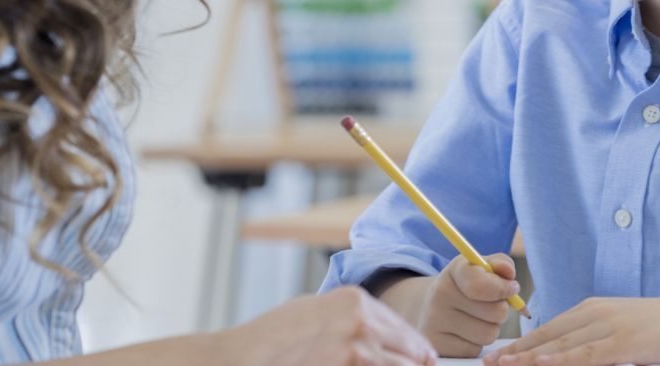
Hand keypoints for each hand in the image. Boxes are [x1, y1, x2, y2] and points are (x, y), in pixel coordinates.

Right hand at [234, 286, 437, 365]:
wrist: (238, 360)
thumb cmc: (271, 342)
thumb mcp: (315, 314)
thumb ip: (352, 321)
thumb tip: (385, 338)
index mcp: (355, 301)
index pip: (406, 332)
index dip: (415, 355)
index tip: (422, 365)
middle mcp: (362, 318)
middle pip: (414, 355)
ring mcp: (358, 346)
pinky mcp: (353, 363)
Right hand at [411, 254, 520, 357]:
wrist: (431, 307)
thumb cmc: (466, 286)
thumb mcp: (481, 268)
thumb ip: (501, 264)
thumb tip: (509, 274)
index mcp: (455, 270)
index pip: (480, 285)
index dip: (503, 288)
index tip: (511, 288)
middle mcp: (440, 294)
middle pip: (496, 312)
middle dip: (501, 310)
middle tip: (491, 305)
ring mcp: (435, 322)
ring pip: (489, 334)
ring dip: (491, 328)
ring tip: (478, 318)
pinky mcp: (438, 345)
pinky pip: (476, 350)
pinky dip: (476, 343)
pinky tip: (465, 332)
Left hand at [483, 296, 659, 365]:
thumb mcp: (621, 328)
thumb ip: (596, 341)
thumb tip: (569, 354)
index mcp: (591, 309)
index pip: (548, 329)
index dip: (520, 344)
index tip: (497, 356)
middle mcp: (595, 313)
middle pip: (547, 336)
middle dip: (516, 352)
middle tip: (489, 363)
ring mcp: (610, 327)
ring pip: (562, 346)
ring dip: (531, 358)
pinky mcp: (625, 343)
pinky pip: (588, 355)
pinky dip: (564, 360)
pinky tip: (544, 363)